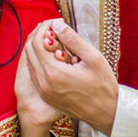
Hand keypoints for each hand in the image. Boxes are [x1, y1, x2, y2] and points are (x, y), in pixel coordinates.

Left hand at [25, 18, 118, 135]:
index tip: (56, 23)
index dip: (44, 28)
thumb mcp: (93, 58)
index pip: (37, 42)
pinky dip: (40, 61)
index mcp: (54, 73)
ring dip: (39, 49)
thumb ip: (72, 39)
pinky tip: (54, 56)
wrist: (107, 114)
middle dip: (39, 36)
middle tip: (54, 30)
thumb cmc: (103, 86)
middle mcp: (44, 83)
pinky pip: (35, 74)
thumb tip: (56, 24)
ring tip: (55, 41)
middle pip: (30, 51)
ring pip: (31, 62)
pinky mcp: (46, 97)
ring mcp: (43, 92)